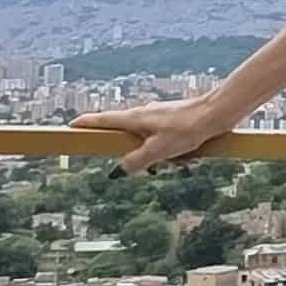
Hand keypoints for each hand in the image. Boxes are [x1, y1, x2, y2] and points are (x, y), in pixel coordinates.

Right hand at [71, 102, 234, 174]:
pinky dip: (169, 153)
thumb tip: (116, 172)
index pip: (102, 120)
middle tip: (150, 163)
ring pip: (146, 143)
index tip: (70, 127)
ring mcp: (156, 118)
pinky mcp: (169, 122)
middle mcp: (142, 115)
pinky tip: (186, 157)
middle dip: (135, 155)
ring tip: (179, 158)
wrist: (216, 114)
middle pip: (125, 137)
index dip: (85, 124)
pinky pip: (162, 143)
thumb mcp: (158, 151)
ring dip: (157, 157)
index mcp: (134, 118)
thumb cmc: (187, 129)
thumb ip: (135, 162)